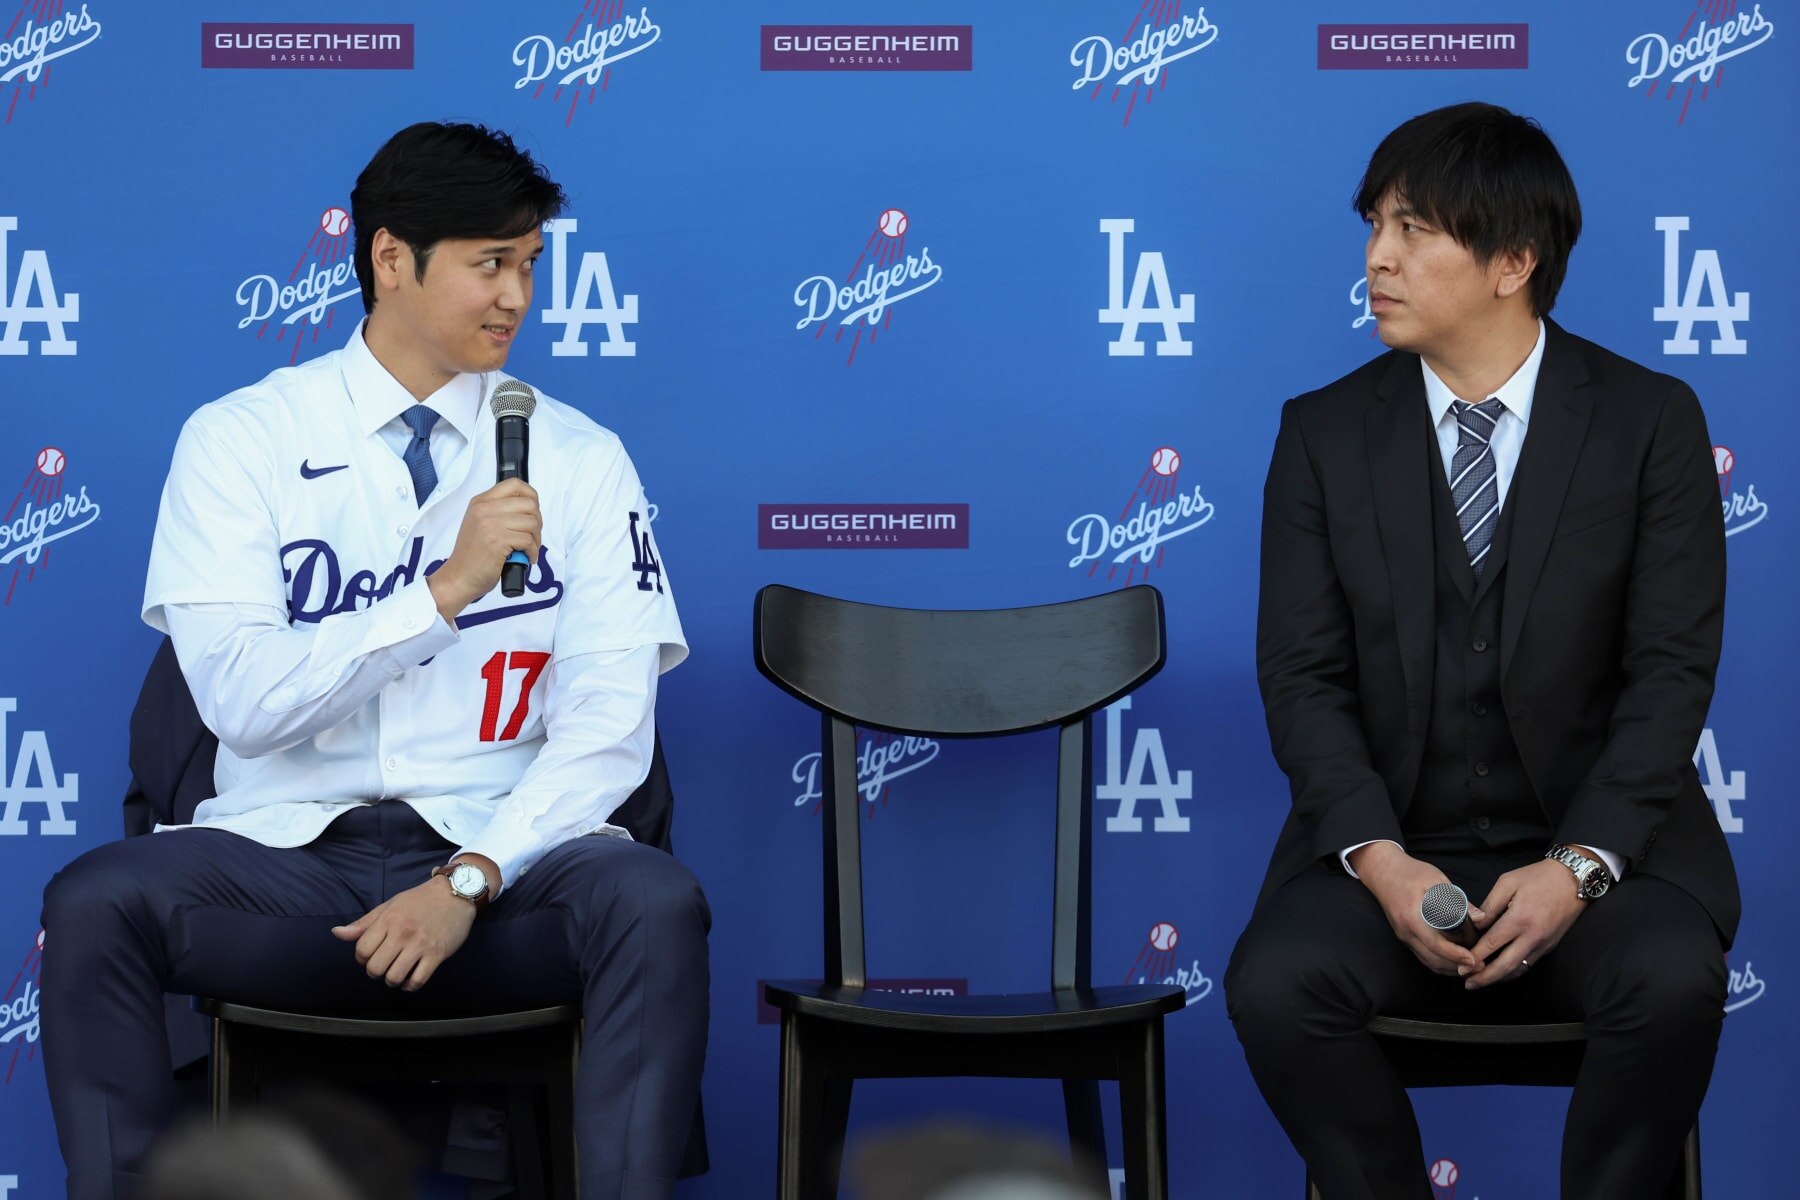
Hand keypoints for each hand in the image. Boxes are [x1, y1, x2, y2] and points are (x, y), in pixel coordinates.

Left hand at [331, 878, 477, 991]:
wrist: (455, 892)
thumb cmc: (420, 900)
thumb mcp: (389, 905)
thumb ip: (364, 923)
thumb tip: (336, 933)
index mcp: (388, 920)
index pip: (362, 950)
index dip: (361, 958)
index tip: (370, 956)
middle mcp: (402, 933)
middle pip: (375, 968)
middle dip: (375, 972)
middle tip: (383, 966)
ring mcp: (420, 945)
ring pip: (394, 977)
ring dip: (392, 980)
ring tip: (397, 973)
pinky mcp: (437, 954)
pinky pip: (418, 980)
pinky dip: (410, 986)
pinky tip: (410, 979)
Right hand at [427, 478, 541, 620]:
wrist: (458, 577)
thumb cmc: (472, 555)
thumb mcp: (479, 523)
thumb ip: (498, 512)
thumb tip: (529, 508)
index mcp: (481, 502)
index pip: (515, 484)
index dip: (531, 496)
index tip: (533, 511)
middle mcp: (484, 509)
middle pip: (529, 504)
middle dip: (537, 522)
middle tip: (532, 536)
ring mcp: (490, 524)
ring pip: (532, 522)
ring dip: (536, 539)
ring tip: (529, 549)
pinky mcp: (497, 540)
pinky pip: (529, 540)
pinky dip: (533, 552)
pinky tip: (526, 558)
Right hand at [1349, 842, 1485, 976]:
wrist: (1382, 871)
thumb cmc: (1409, 873)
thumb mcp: (1436, 880)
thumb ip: (1457, 900)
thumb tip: (1480, 918)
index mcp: (1412, 917)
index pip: (1436, 944)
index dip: (1456, 955)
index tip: (1474, 959)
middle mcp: (1406, 932)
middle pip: (1434, 960)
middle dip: (1458, 967)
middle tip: (1480, 965)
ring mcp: (1404, 936)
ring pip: (1429, 962)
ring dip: (1450, 968)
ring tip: (1472, 966)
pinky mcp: (1405, 937)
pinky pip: (1424, 957)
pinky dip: (1441, 963)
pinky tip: (1455, 961)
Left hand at [1463, 858, 1589, 989]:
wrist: (1574, 879)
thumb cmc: (1539, 876)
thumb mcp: (1508, 882)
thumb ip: (1490, 904)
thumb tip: (1475, 923)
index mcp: (1519, 919)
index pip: (1492, 944)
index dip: (1474, 957)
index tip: (1461, 966)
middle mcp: (1533, 936)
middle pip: (1506, 965)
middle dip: (1485, 977)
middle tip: (1468, 983)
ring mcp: (1544, 944)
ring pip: (1519, 969)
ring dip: (1499, 978)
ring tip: (1481, 981)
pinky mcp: (1550, 946)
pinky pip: (1529, 964)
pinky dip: (1514, 971)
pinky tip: (1502, 972)